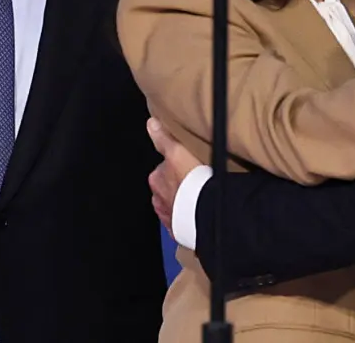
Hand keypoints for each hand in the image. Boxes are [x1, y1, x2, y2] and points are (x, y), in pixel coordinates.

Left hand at [146, 118, 203, 238]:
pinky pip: (183, 221)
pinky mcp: (180, 231)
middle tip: (197, 180)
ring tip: (200, 197)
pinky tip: (200, 212)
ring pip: (175, 205)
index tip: (187, 165)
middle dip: (179, 185)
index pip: (163, 168)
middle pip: (169, 187)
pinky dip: (189, 217)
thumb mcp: (177, 152)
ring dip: (183, 202)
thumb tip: (151, 123)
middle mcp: (158, 200)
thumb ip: (163, 138)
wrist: (204, 212)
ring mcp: (168, 217)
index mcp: (156, 179)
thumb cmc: (191, 181)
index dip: (176, 164)